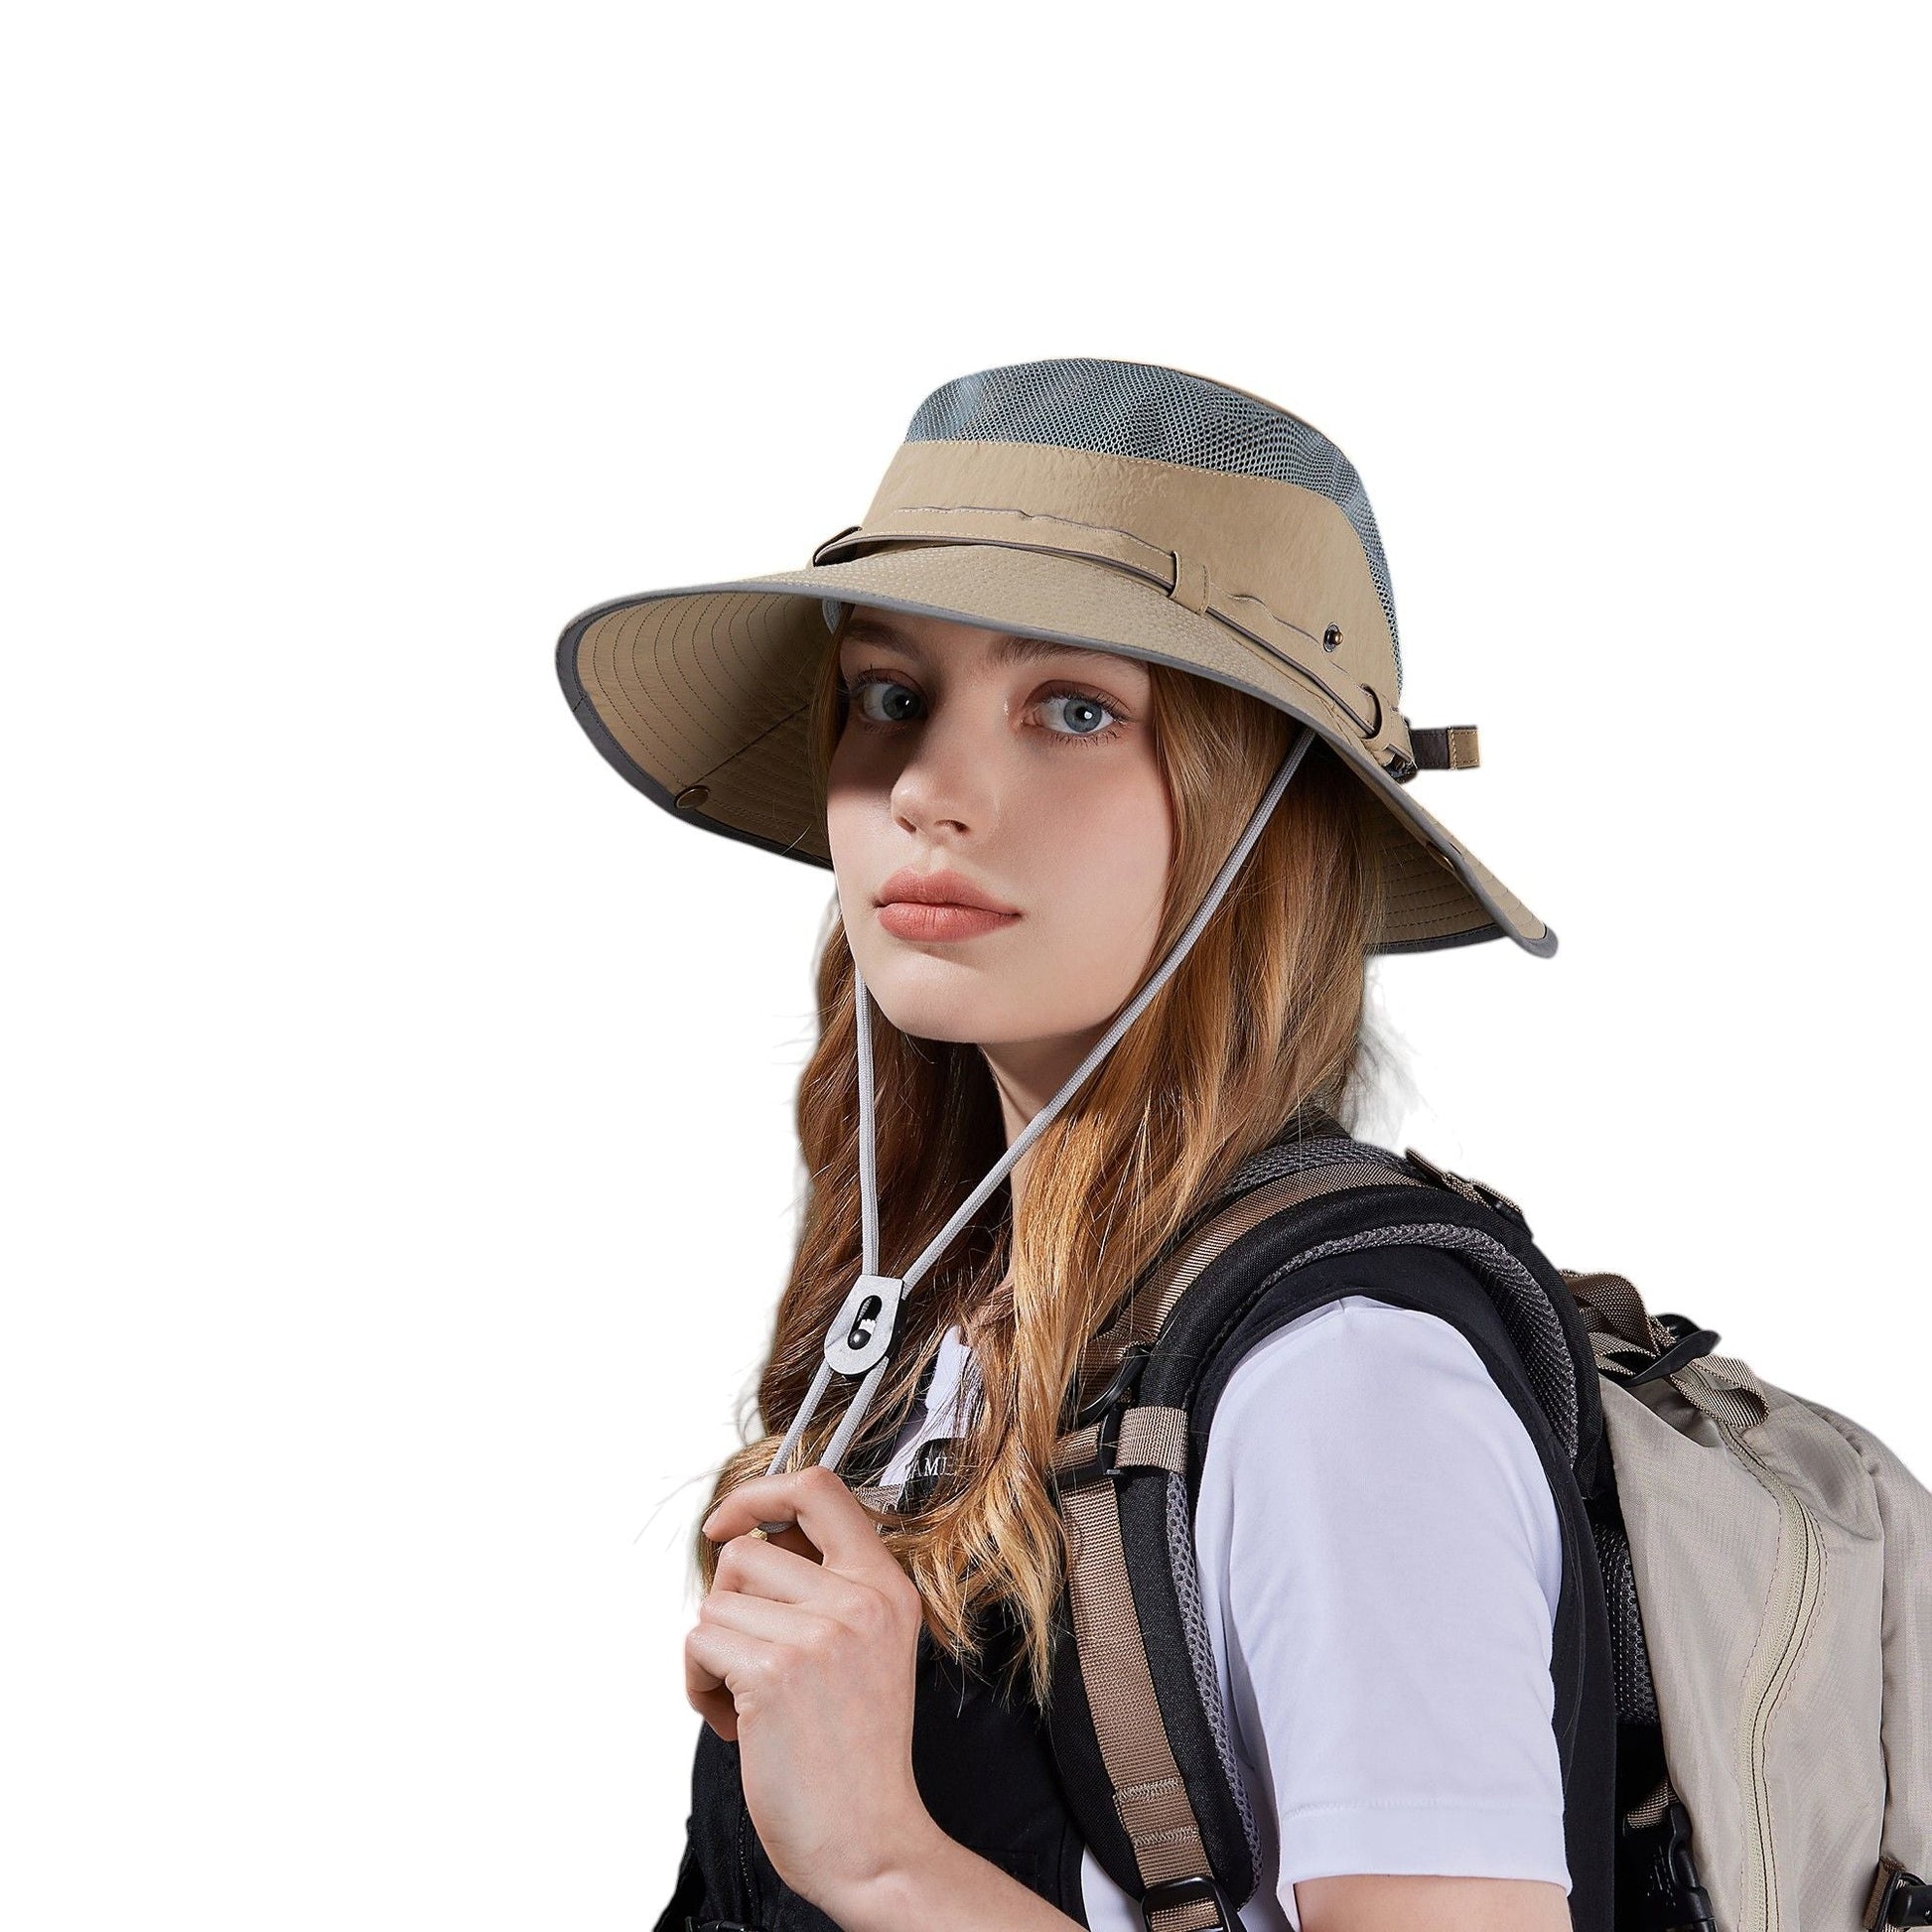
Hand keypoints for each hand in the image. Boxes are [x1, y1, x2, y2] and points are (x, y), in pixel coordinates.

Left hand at [687, 1464, 937, 1909]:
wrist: (869, 1840)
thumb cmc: (855, 1755)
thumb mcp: (869, 1648)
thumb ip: (826, 1589)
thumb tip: (748, 1544)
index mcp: (887, 1586)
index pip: (820, 1490)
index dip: (759, 1494)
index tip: (727, 1524)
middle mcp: (861, 1599)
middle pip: (747, 1554)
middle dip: (730, 1609)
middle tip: (755, 1664)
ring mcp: (821, 1633)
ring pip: (716, 1602)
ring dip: (714, 1654)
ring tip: (750, 1702)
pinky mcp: (777, 1671)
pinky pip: (699, 1643)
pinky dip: (699, 1684)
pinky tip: (735, 1723)